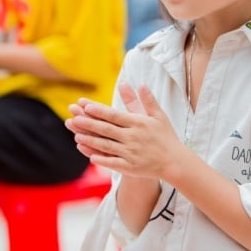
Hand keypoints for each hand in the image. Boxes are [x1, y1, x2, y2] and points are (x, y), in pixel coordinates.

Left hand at [66, 83, 184, 178]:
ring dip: (91, 141)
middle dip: (89, 124)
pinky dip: (102, 160)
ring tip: (76, 136)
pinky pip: (113, 163)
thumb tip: (139, 83)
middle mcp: (133, 138)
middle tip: (74, 119)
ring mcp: (131, 153)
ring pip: (107, 146)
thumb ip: (147, 100)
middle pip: (107, 130)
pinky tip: (90, 156)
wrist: (176, 162)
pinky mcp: (131, 167)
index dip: (100, 111)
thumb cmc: (166, 136)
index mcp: (138, 123)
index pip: (115, 116)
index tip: (86, 106)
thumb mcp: (158, 116)